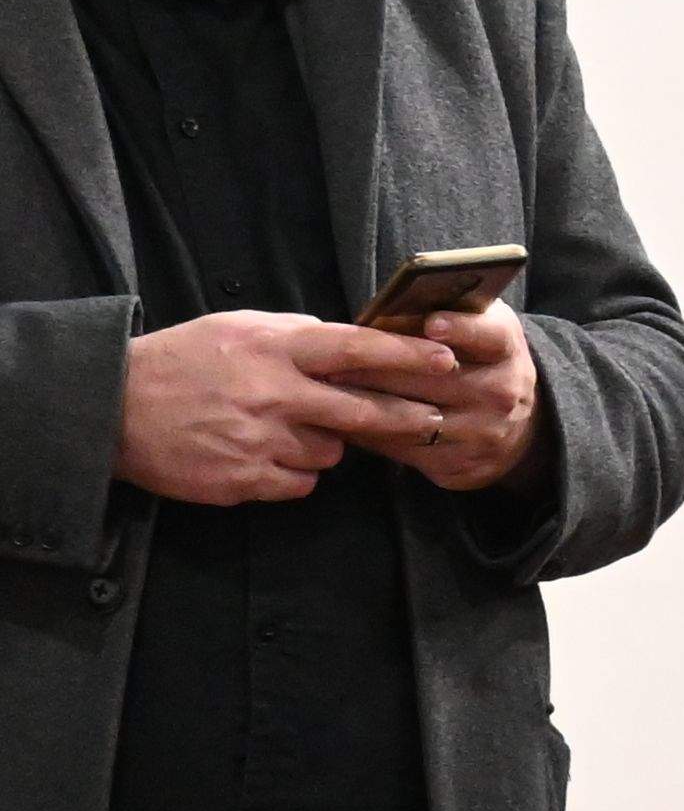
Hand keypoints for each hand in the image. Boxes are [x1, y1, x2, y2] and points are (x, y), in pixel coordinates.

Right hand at [115, 311, 453, 506]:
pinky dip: (294, 471)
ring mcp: (260, 441)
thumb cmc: (180, 361)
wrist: (110, 408)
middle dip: (405, 417)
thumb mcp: (236, 328)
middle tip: (430, 418)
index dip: (407, 357)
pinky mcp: (245, 480)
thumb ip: (295, 334)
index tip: (448, 360)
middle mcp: (273, 394)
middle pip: (363, 412)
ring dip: (324, 443)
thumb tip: (350, 338)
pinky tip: (261, 453)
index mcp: (273, 349)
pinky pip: (301, 482)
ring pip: (332, 451)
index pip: (356, 350)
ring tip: (282, 428)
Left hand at [336, 297, 546, 491]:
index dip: (463, 329)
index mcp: (506, 350)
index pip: (489, 336)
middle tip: (335, 359)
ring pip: (411, 416)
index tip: (432, 323)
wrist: (522, 426)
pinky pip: (401, 448)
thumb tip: (393, 305)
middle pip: (435, 378)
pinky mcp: (458, 463)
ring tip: (328, 387)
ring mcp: (481, 432)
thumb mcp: (484, 331)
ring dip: (365, 401)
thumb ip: (453, 312)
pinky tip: (342, 418)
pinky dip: (367, 432)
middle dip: (381, 368)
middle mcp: (501, 392)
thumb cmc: (484, 362)